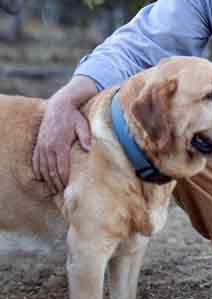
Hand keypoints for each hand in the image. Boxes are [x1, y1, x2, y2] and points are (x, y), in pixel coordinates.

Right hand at [32, 77, 96, 193]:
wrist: (59, 106)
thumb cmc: (73, 116)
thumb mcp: (82, 124)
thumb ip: (85, 137)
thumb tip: (88, 149)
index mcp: (60, 144)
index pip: (61, 167)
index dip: (64, 179)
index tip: (68, 187)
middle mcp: (49, 147)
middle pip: (51, 171)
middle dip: (56, 183)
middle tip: (62, 192)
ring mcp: (42, 146)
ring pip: (43, 168)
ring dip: (47, 179)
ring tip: (53, 189)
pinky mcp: (39, 144)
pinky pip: (36, 160)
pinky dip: (38, 170)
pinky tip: (41, 178)